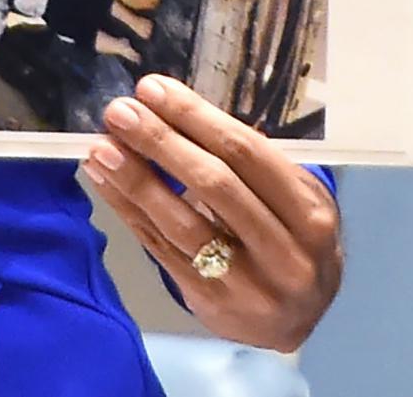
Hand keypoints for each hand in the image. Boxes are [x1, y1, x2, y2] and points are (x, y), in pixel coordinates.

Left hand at [82, 74, 342, 349]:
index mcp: (311, 213)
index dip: (195, 118)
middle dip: (161, 143)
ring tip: (102, 147)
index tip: (153, 90)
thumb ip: (251, 165)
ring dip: (136, 180)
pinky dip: (129, 211)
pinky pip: (161, 250)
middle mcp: (285, 252)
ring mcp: (247, 284)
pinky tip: (105, 181)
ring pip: (182, 224)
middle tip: (120, 112)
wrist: (301, 323)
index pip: (247, 154)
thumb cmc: (293, 242)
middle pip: (215, 186)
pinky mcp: (210, 304)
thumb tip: (177, 113)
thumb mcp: (296, 202)